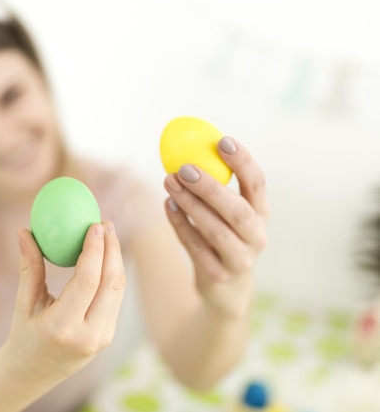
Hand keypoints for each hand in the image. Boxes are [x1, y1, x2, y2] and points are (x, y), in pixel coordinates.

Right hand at [5, 221, 125, 379]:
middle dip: (113, 249)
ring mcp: (102, 337)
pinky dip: (113, 273)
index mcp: (62, 327)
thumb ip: (29, 267)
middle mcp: (87, 334)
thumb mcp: (24, 303)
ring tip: (108, 234)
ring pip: (119, 290)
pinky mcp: (108, 335)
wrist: (33, 373)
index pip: (88, 281)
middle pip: (111, 283)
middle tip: (106, 224)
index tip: (95, 225)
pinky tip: (106, 255)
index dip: (95, 250)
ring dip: (116, 259)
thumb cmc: (24, 335)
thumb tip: (24, 231)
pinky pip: (116, 298)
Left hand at [163, 136, 267, 317]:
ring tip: (169, 182)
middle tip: (185, 168)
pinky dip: (181, 225)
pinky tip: (168, 205)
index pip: (258, 183)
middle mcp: (256, 236)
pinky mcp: (218, 274)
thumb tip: (185, 148)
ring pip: (215, 230)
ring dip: (191, 204)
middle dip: (211, 188)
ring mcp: (240, 259)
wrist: (226, 289)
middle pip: (238, 211)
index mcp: (261, 213)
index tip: (223, 141)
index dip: (243, 162)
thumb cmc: (223, 236)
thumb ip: (215, 186)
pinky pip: (195, 247)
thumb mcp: (227, 212)